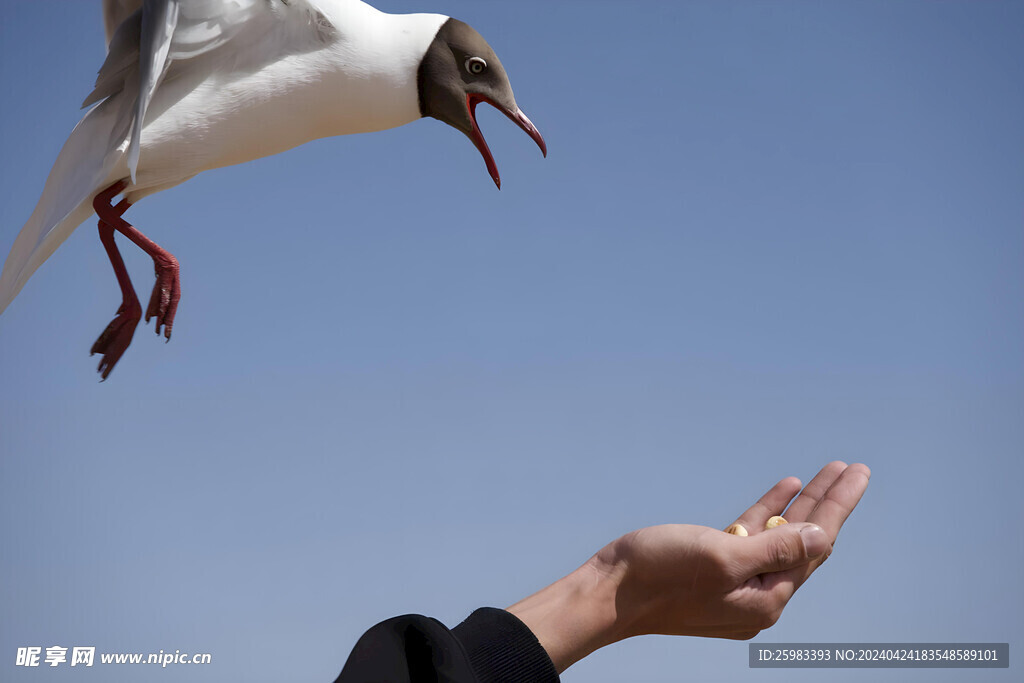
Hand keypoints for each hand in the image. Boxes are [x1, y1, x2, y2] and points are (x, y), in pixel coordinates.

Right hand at [507, 461, 869, 672]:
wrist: (608, 594)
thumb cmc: (659, 575)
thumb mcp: (722, 558)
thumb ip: (775, 549)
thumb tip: (822, 537)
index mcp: (766, 599)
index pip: (816, 545)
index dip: (838, 505)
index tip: (857, 473)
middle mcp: (757, 595)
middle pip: (805, 541)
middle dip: (828, 502)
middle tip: (852, 467)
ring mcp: (736, 583)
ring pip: (779, 537)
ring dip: (801, 505)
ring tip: (825, 472)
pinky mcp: (713, 569)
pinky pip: (752, 538)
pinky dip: (768, 512)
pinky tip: (785, 488)